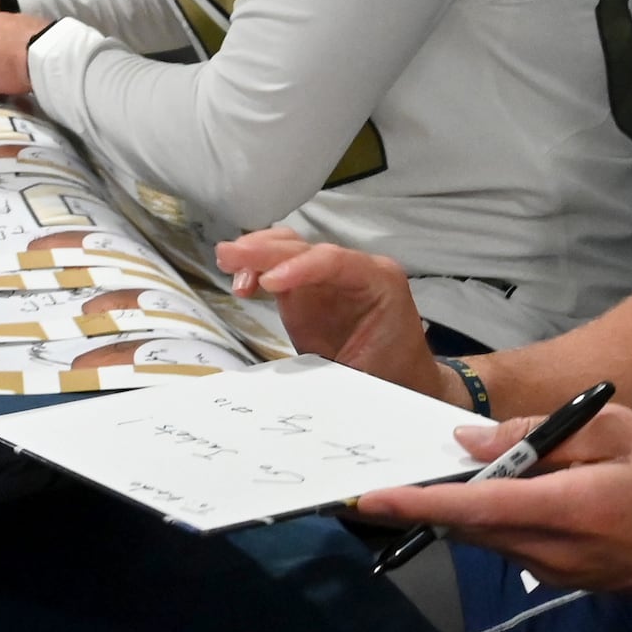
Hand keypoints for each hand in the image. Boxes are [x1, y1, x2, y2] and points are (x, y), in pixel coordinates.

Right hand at [217, 229, 465, 402]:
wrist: (405, 384)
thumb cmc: (393, 379)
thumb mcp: (367, 377)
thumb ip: (334, 371)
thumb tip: (296, 383)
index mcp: (380, 281)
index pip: (335, 261)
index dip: (300, 267)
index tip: (269, 284)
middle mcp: (354, 271)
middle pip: (305, 248)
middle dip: (266, 250)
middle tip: (229, 256)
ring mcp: (328, 279)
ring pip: (289, 249)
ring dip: (257, 252)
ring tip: (226, 261)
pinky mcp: (308, 291)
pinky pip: (280, 270)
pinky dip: (258, 270)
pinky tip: (241, 282)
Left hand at [350, 407, 631, 603]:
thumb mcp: (622, 432)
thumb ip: (544, 434)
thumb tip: (474, 442)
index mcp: (566, 510)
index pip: (472, 511)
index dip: (416, 505)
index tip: (369, 499)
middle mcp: (553, 552)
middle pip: (470, 528)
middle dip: (431, 502)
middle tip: (397, 471)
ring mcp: (559, 573)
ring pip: (489, 540)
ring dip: (465, 511)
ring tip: (449, 475)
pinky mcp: (568, 581)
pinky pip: (514, 548)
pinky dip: (497, 522)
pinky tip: (505, 492)